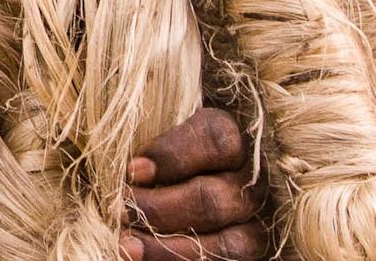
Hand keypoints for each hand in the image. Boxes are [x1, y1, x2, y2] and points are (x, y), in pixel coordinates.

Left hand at [121, 107, 266, 260]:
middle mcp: (252, 181)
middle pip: (213, 199)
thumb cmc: (158, 149)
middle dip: (159, 209)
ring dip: (170, 248)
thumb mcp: (155, 128)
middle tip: (119, 210)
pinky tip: (145, 258)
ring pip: (227, 245)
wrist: (180, 180)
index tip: (132, 171)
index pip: (216, 140)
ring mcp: (256, 223)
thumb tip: (125, 165)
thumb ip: (146, 132)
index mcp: (231, 136)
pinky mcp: (253, 256)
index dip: (172, 156)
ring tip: (127, 245)